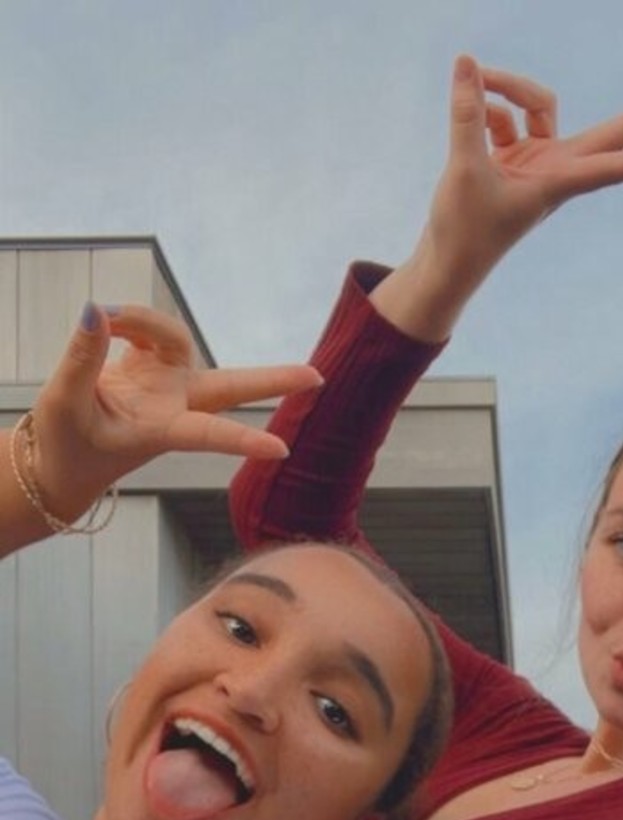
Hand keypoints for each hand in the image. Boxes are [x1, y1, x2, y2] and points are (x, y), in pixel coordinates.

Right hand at [28, 302, 321, 522]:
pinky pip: (147, 329)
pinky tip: (103, 324)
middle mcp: (173, 407)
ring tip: (104, 320)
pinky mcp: (149, 367)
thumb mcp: (65, 405)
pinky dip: (127, 320)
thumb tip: (98, 312)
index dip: (244, 439)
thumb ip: (82, 360)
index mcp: (161, 431)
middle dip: (273, 381)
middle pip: (232, 388)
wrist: (60, 460)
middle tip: (318, 378)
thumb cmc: (65, 448)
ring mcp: (165, 385)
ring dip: (144, 321)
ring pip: (178, 340)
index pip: (209, 434)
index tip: (283, 451)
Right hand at [380, 56, 622, 338]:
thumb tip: (468, 62)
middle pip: (610, 134)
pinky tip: (464, 104)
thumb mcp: (463, 167)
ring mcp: (537, 161)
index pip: (613, 166)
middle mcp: (555, 169)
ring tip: (475, 78)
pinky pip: (503, 116)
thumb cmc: (463, 230)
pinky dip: (482, 107)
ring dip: (506, 86)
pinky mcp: (514, 157)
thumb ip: (467, 114)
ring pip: (536, 104)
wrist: (447, 262)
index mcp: (557, 183)